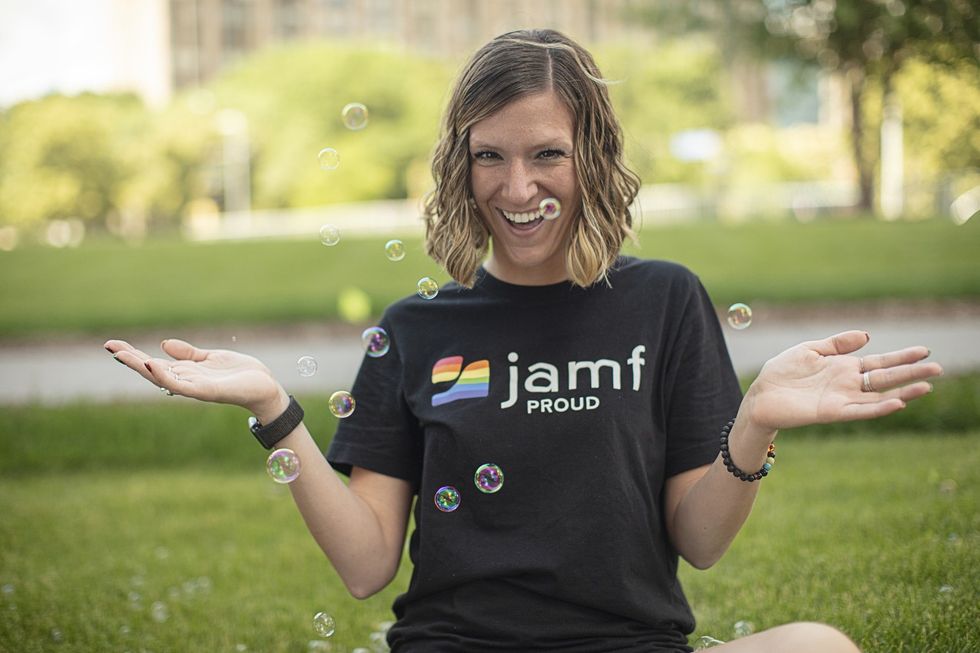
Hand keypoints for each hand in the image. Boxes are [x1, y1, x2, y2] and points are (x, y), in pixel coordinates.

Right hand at [104, 338, 288, 421]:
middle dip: (131, 360)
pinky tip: (153, 364)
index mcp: (187, 373)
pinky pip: (182, 386)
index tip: (113, 344)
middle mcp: (187, 382)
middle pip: (153, 371)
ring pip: (162, 378)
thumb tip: (164, 344)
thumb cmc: (242, 375)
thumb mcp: (212, 358)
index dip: (134, 355)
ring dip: (142, 367)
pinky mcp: (208, 391)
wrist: (266, 388)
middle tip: (110, 347)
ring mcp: (195, 388)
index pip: (154, 363)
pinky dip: (166, 376)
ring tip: (124, 355)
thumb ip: (189, 354)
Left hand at [743, 330, 943, 431]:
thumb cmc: (782, 372)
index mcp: (843, 367)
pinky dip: (878, 408)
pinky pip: (860, 411)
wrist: (760, 395)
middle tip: (938, 368)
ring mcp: (842, 399)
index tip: (924, 350)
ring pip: (879, 396)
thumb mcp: (810, 350)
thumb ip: (837, 344)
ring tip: (926, 387)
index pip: (879, 361)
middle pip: (886, 378)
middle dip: (911, 373)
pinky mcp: (831, 412)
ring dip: (903, 392)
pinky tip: (896, 403)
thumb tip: (867, 335)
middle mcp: (848, 384)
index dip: (901, 356)